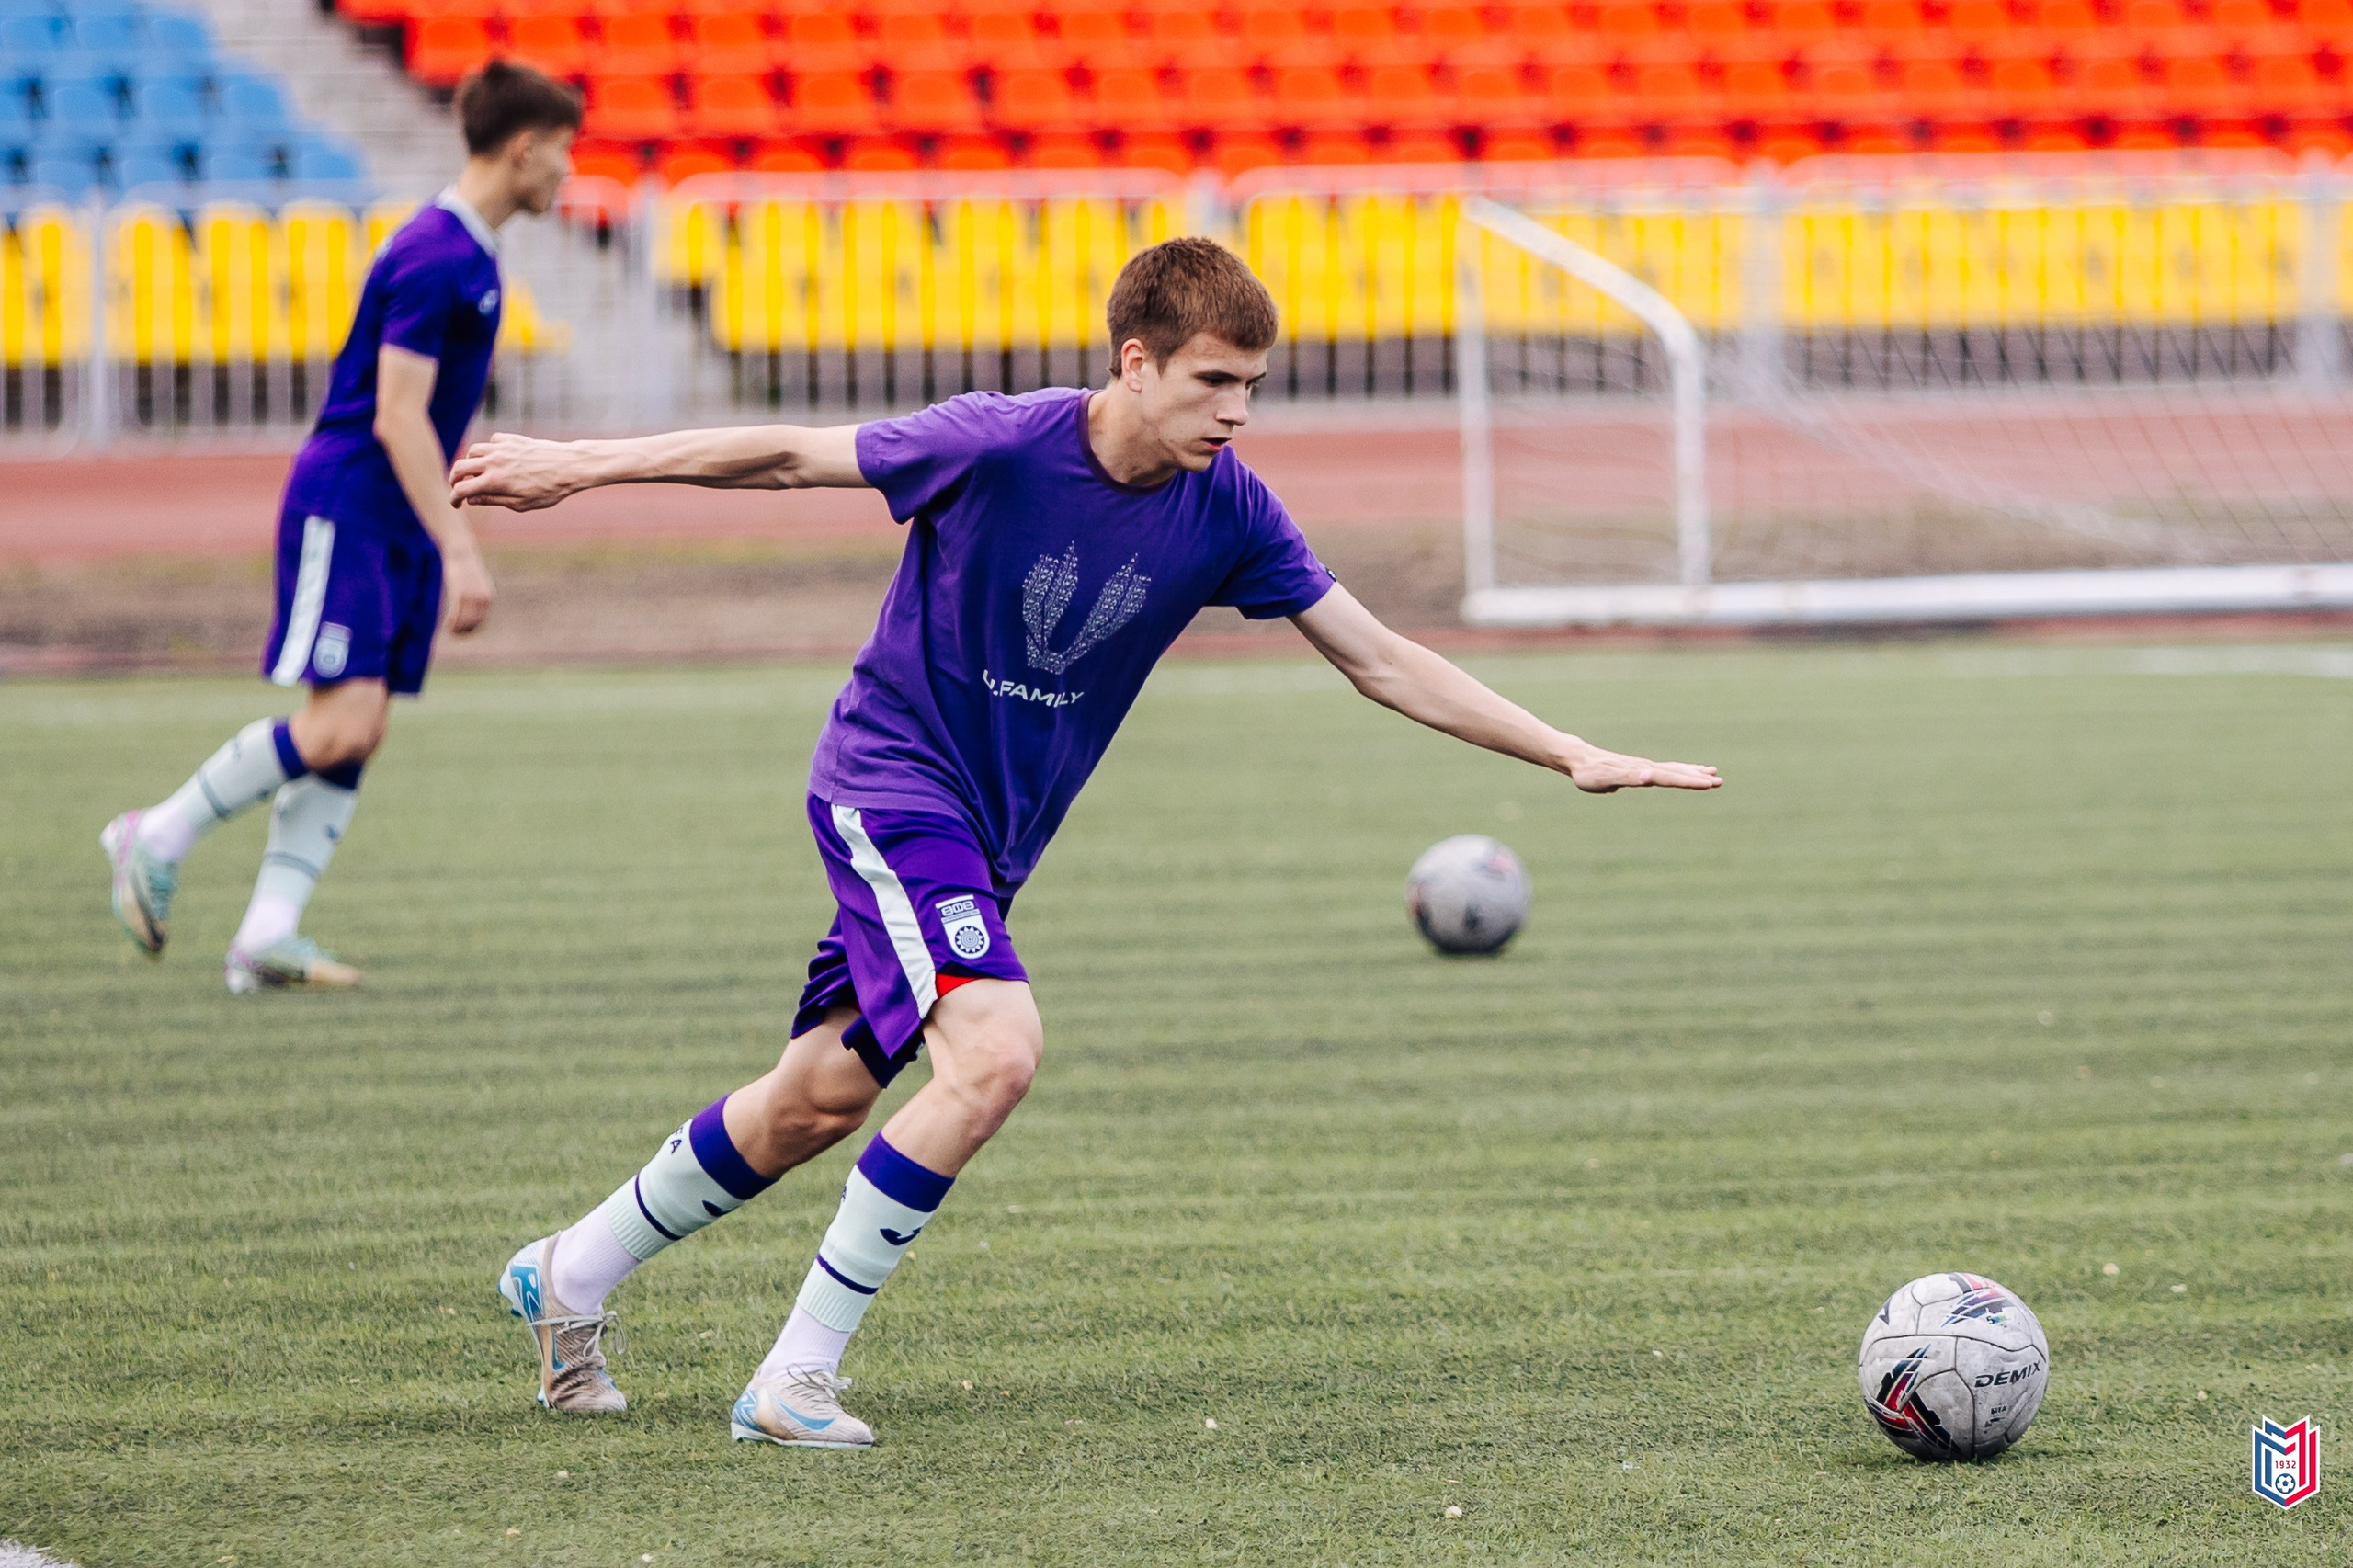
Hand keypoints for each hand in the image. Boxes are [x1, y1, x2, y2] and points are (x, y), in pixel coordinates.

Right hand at [443, 543, 494, 634]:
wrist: (461, 551)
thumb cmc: (465, 566)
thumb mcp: (474, 581)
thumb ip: (474, 593)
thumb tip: (469, 603)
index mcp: (489, 596)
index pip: (482, 620)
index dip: (472, 629)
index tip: (462, 633)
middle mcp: (484, 598)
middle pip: (474, 622)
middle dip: (464, 631)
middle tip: (454, 635)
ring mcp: (472, 596)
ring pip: (466, 620)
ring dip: (457, 629)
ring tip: (450, 631)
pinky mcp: (460, 592)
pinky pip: (457, 613)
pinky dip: (453, 623)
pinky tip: (448, 627)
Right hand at [450, 432, 586, 510]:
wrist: (570, 466)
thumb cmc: (549, 490)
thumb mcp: (521, 504)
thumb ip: (494, 501)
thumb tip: (472, 500)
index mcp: (494, 481)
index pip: (461, 489)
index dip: (454, 498)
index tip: (457, 504)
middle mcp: (494, 461)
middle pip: (459, 467)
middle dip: (454, 479)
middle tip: (459, 487)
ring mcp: (502, 448)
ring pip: (473, 451)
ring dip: (470, 462)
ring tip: (477, 472)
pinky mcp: (512, 439)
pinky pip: (491, 441)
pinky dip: (488, 449)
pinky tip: (496, 458)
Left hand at [1562, 741, 1721, 793]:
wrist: (1579, 759)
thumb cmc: (1590, 774)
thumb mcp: (1606, 779)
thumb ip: (1628, 778)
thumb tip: (1649, 776)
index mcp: (1641, 772)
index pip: (1670, 777)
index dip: (1689, 781)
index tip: (1708, 784)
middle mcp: (1646, 768)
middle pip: (1677, 773)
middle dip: (1697, 778)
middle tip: (1720, 782)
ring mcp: (1645, 767)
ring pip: (1674, 770)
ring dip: (1693, 773)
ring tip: (1713, 774)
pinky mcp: (1640, 769)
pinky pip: (1665, 770)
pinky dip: (1680, 771)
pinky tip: (1687, 773)